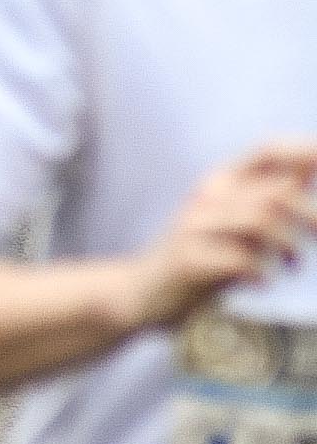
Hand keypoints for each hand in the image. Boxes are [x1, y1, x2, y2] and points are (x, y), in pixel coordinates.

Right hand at [121, 142, 316, 331]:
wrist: (143, 291)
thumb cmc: (202, 256)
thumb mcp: (236, 223)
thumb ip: (270, 198)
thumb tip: (310, 171)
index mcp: (221, 181)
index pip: (267, 152)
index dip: (302, 152)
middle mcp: (207, 195)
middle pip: (275, 194)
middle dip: (311, 216)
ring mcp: (195, 225)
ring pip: (261, 221)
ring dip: (289, 247)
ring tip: (291, 265)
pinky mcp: (189, 257)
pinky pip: (242, 259)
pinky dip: (263, 272)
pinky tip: (261, 282)